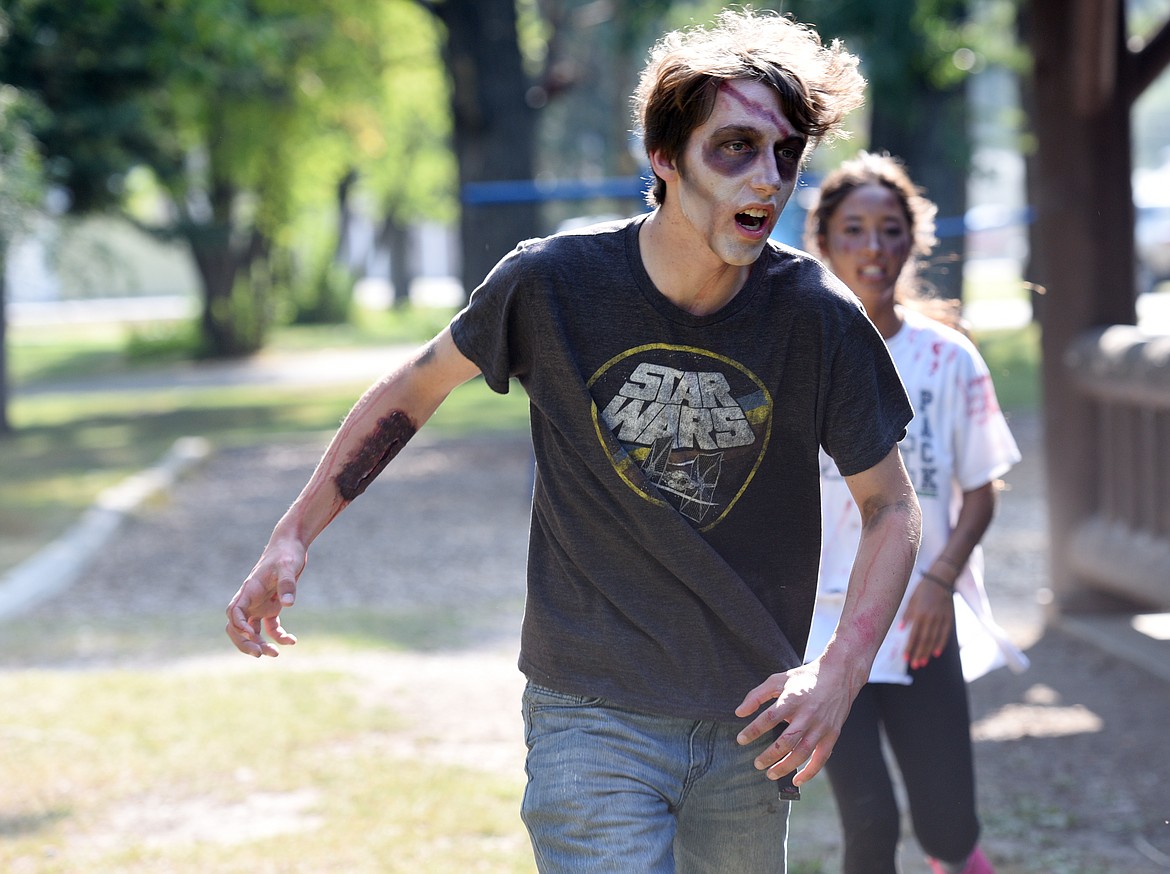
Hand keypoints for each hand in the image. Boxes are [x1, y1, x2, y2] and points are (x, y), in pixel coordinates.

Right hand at [225, 540, 305, 656]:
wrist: (292, 545)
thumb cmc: (287, 553)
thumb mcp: (289, 565)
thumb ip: (287, 583)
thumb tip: (288, 604)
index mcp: (250, 590)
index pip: (233, 611)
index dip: (238, 625)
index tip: (251, 634)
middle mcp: (251, 600)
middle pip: (237, 627)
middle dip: (244, 642)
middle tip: (259, 654)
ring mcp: (260, 604)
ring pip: (252, 631)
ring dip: (259, 644)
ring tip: (275, 654)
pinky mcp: (272, 607)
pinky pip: (270, 627)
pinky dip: (278, 636)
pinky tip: (292, 641)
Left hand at [734, 660, 854, 785]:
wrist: (839, 675)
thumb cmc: (804, 678)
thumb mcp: (778, 680)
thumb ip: (757, 695)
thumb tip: (739, 713)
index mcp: (792, 699)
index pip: (769, 717)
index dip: (753, 730)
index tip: (741, 740)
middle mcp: (807, 714)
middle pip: (786, 741)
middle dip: (769, 755)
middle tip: (756, 764)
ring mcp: (821, 726)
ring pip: (802, 753)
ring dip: (785, 767)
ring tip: (770, 773)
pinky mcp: (832, 734)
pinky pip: (821, 758)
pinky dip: (810, 772)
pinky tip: (797, 780)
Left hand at [901, 573, 954, 669]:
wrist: (940, 580)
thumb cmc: (922, 590)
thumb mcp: (911, 600)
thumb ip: (906, 615)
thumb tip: (901, 629)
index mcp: (919, 614)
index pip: (913, 635)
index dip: (909, 648)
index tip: (905, 658)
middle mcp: (930, 618)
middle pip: (924, 640)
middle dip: (919, 653)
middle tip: (915, 665)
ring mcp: (940, 619)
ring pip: (934, 639)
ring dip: (928, 652)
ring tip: (923, 662)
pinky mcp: (948, 618)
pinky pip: (944, 634)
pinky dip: (940, 644)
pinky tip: (936, 653)